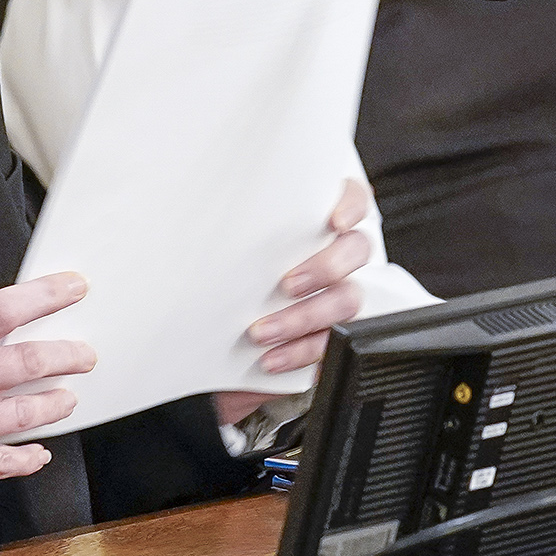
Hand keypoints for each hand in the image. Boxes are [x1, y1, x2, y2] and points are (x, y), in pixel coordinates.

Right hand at [0, 272, 95, 521]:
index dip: (43, 296)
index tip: (72, 287)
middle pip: (24, 362)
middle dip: (67, 355)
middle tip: (85, 355)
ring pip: (25, 411)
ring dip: (55, 403)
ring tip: (67, 397)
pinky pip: (6, 462)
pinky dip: (28, 456)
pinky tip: (40, 451)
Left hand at [215, 179, 373, 425]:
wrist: (222, 333)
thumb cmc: (231, 274)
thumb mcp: (232, 244)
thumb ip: (234, 227)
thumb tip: (198, 212)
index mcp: (319, 220)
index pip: (353, 198)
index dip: (351, 206)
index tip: (335, 221)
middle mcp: (337, 253)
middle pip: (356, 250)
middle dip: (324, 268)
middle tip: (287, 284)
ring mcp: (340, 292)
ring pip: (347, 299)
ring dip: (306, 317)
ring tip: (263, 331)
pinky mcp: (332, 332)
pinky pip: (334, 343)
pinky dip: (303, 351)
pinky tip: (274, 357)